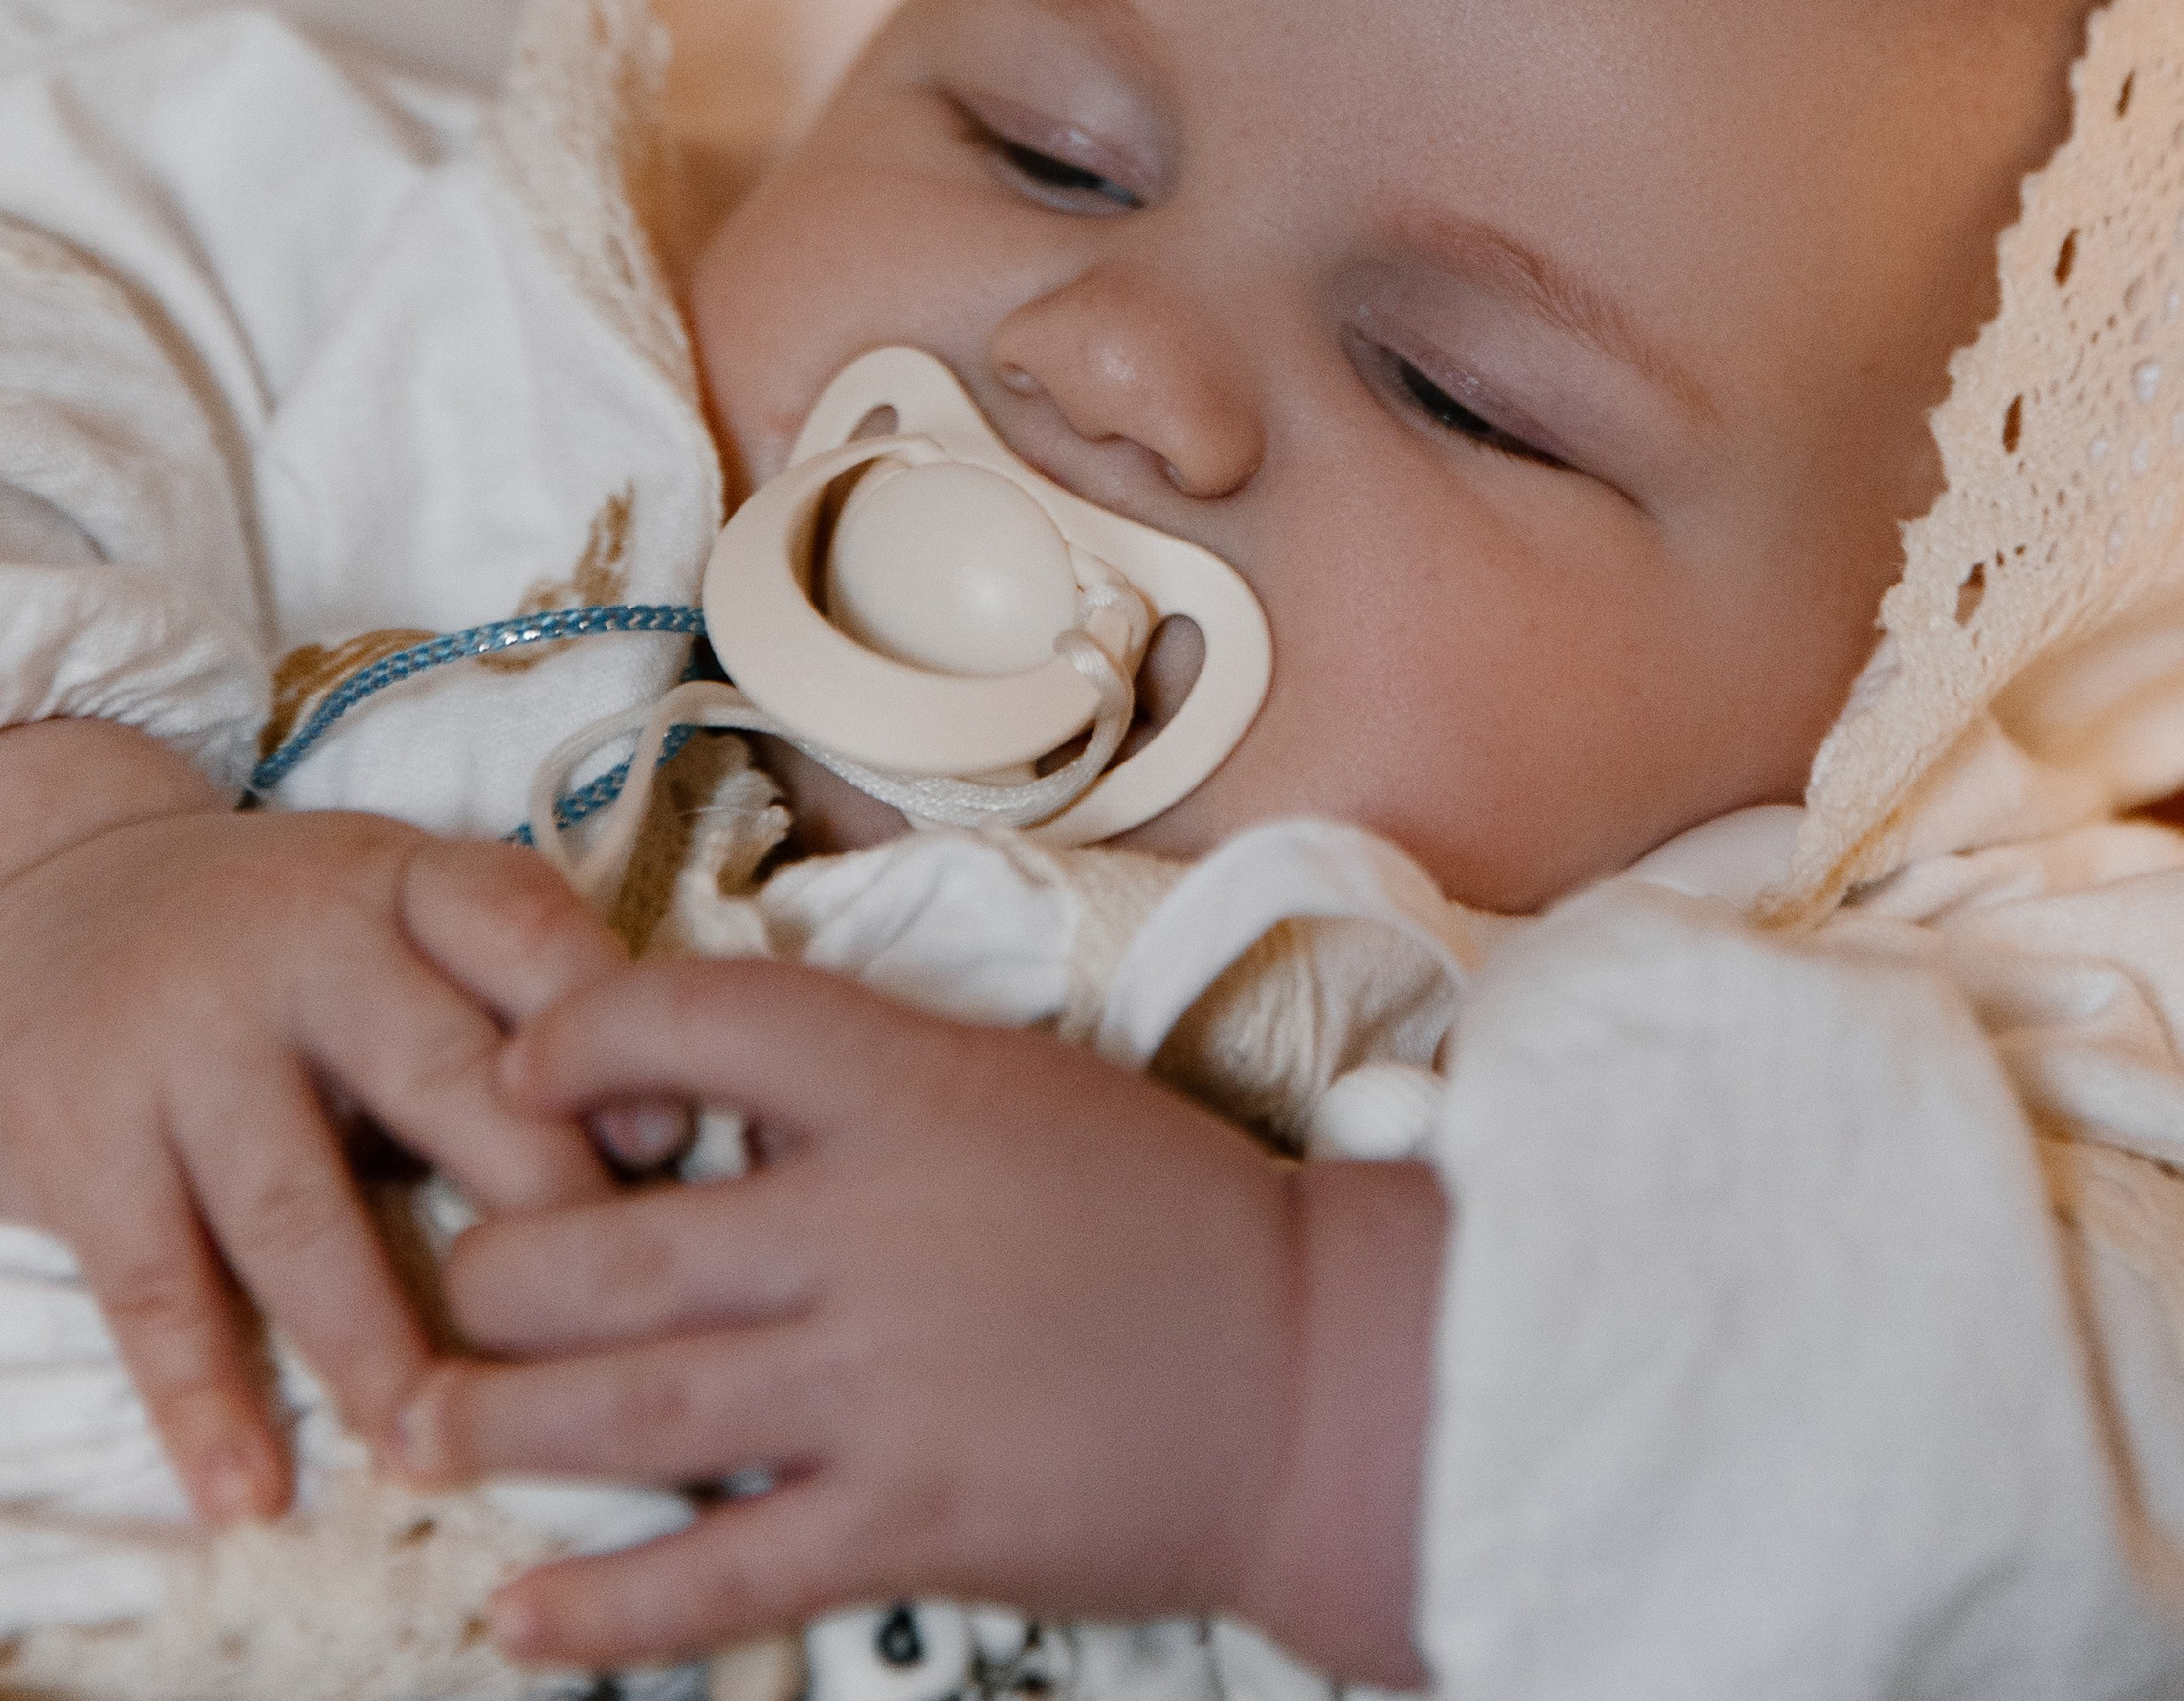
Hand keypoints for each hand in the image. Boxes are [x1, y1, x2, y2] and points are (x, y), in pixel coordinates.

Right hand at [0, 720, 626, 1525]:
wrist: (56, 899)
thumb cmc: (287, 938)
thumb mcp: (397, 907)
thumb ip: (517, 987)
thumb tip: (668, 1134)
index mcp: (401, 884)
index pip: (522, 929)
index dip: (605, 1029)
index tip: (667, 1143)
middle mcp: (300, 948)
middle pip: (437, 1073)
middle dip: (530, 1201)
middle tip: (600, 1330)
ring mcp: (187, 1045)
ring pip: (296, 1206)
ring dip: (371, 1340)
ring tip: (436, 1442)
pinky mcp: (87, 1142)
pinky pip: (153, 1283)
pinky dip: (201, 1396)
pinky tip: (251, 1486)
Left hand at [398, 959, 1443, 1686]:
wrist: (1310, 1371)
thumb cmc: (1166, 1214)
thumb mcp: (1014, 1085)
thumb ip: (866, 1090)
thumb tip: (708, 1108)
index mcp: (910, 1088)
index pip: (702, 1021)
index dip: (580, 1037)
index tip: (520, 1067)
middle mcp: (876, 1228)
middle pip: (618, 1245)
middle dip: (495, 1275)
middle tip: (444, 1294)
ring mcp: (885, 1386)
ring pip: (633, 1407)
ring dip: (502, 1426)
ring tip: (422, 1433)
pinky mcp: (910, 1525)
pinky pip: (719, 1577)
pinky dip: (603, 1609)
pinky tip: (519, 1614)